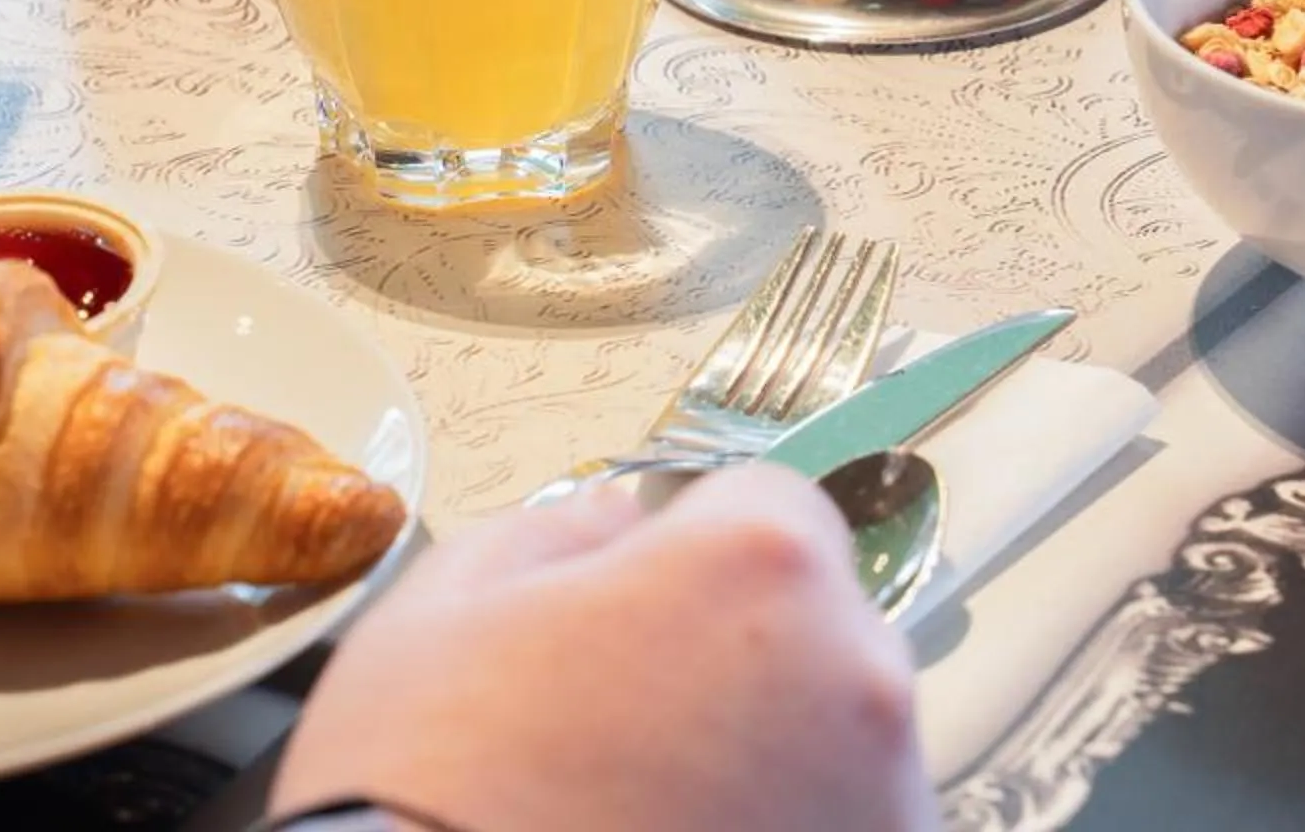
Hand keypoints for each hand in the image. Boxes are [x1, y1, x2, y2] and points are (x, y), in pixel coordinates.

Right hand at [272, 464, 933, 831]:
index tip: (640, 609)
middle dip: (738, 658)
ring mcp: (881, 797)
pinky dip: (783, 828)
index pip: (770, 505)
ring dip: (770, 757)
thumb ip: (549, 535)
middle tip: (627, 726)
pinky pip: (844, 821)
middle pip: (814, 626)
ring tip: (647, 809)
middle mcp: (857, 677)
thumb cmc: (423, 800)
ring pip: (838, 741)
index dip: (692, 552)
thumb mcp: (435, 618)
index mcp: (756, 567)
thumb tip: (612, 525)